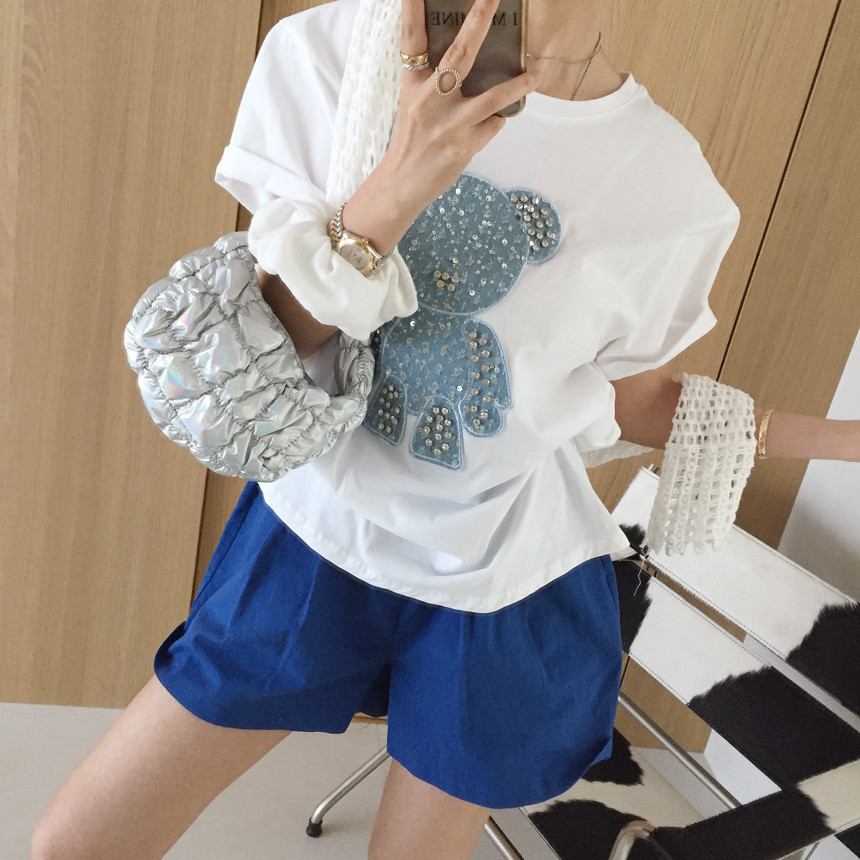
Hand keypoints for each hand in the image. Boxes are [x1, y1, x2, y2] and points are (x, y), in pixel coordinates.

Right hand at [384, 0, 536, 212]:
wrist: (402, 184)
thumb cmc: (412, 140)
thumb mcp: (413, 102)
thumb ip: (434, 79)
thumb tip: (470, 53)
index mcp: (413, 83)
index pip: (411, 37)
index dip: (413, 8)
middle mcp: (430, 99)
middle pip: (459, 53)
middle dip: (479, 21)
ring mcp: (449, 123)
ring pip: (492, 97)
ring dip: (519, 83)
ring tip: (539, 72)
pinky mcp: (464, 146)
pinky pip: (493, 125)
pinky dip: (496, 121)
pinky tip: (488, 125)